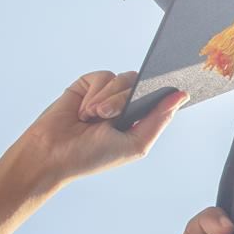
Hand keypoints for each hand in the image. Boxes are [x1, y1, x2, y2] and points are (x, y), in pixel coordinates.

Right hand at [13, 71, 185, 191]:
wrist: (52, 154)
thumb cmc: (91, 156)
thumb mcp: (135, 144)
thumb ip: (159, 120)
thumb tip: (181, 96)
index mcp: (139, 120)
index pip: (160, 98)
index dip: (165, 90)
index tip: (171, 85)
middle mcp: (126, 105)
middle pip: (142, 85)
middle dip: (125, 99)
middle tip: (107, 116)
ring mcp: (107, 95)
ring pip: (124, 79)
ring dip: (108, 98)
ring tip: (93, 116)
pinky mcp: (88, 86)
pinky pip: (103, 76)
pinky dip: (95, 92)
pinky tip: (83, 109)